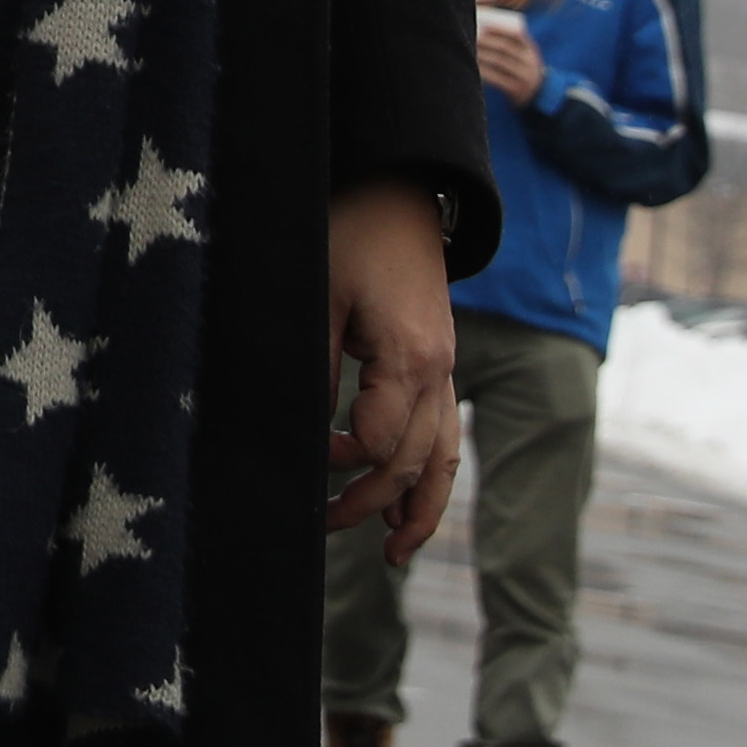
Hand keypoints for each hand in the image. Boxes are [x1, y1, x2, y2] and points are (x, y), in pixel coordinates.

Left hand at [325, 176, 461, 563]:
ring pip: (444, 457)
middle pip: (414, 460)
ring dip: (419, 506)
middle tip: (324, 525)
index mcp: (411, 358)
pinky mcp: (439, 365)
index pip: (382, 441)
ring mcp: (446, 370)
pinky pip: (445, 434)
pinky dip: (431, 475)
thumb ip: (314, 365)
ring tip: (393, 554)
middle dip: (373, 500)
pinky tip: (408, 506)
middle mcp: (440, 372)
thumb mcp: (319, 295)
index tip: (307, 464)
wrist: (397, 192)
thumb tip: (300, 433)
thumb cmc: (349, 234)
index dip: (343, 463)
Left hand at [473, 11, 544, 103]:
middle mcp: (529, 61)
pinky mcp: (516, 89)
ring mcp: (524, 76)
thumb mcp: (521, 54)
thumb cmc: (518, 66)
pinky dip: (483, 71)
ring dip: (482, 54)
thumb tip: (480, 28)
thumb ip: (506, 42)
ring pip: (499, 62)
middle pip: (505, 47)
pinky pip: (497, 79)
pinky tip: (472, 65)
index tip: (485, 25)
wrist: (535, 92)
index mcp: (530, 48)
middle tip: (470, 34)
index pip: (517, 34)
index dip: (500, 29)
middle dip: (486, 40)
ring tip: (468, 48)